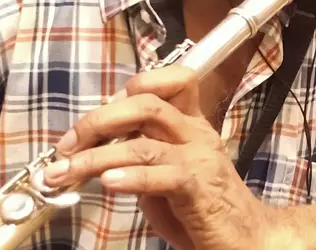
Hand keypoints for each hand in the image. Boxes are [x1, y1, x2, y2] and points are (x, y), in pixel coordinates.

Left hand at [43, 66, 279, 249]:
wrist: (250, 240)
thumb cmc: (204, 210)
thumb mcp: (167, 175)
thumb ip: (141, 155)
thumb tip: (97, 148)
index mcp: (191, 124)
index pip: (169, 81)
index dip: (127, 90)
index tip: (93, 121)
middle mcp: (197, 134)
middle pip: (146, 104)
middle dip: (98, 121)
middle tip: (67, 145)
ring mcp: (201, 159)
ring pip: (142, 142)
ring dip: (95, 157)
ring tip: (65, 173)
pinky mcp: (200, 189)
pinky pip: (161, 174)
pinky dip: (130, 176)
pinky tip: (107, 182)